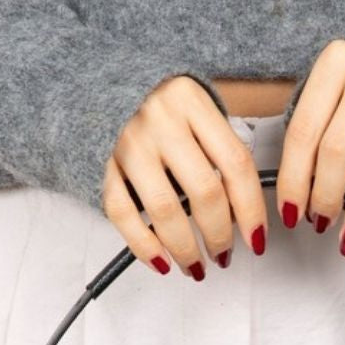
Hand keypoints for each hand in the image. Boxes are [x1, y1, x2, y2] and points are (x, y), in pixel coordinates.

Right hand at [101, 75, 267, 278]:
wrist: (88, 78)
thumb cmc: (150, 98)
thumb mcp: (192, 105)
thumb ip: (216, 144)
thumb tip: (242, 208)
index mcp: (192, 101)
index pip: (236, 165)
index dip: (251, 210)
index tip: (256, 238)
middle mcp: (160, 119)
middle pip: (204, 192)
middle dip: (219, 236)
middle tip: (223, 256)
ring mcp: (127, 141)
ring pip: (165, 210)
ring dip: (185, 249)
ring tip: (194, 266)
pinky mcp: (98, 161)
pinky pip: (122, 213)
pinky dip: (143, 245)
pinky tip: (160, 261)